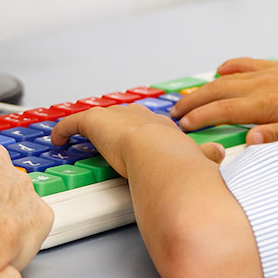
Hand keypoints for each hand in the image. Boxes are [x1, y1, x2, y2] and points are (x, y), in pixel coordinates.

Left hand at [51, 104, 208, 177]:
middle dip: (115, 125)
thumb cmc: (179, 160)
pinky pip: (73, 123)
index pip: (149, 124)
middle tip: (105, 137)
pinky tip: (57, 139)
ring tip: (77, 136)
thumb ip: (206, 156)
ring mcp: (117, 118)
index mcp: (163, 126)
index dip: (140, 131)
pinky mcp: (95, 123)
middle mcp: (140, 117)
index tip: (134, 140)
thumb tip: (219, 154)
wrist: (162, 154)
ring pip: (99, 118)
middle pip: (124, 116)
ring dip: (89, 127)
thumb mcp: (198, 158)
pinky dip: (63, 130)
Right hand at [169, 59, 277, 144]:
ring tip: (188, 100)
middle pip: (217, 92)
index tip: (182, 128)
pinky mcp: (276, 67)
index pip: (223, 111)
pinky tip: (220, 71)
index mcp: (266, 104)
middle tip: (173, 116)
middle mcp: (262, 85)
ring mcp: (268, 73)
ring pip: (228, 78)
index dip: (200, 118)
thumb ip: (275, 136)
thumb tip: (248, 140)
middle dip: (193, 103)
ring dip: (205, 88)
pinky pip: (247, 63)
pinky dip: (231, 67)